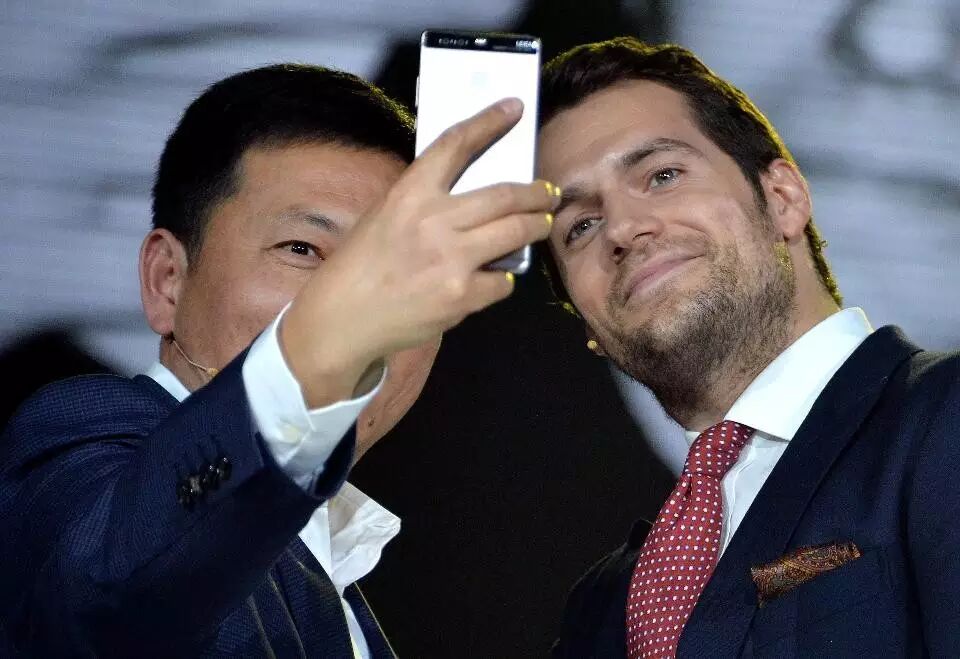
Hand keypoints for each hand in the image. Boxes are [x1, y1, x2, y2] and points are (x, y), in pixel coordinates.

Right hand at [281, 98, 559, 406]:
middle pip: (505, 195)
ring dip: (536, 227)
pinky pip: (502, 281)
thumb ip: (426, 200)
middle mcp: (433, 221)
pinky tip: (496, 277)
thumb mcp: (385, 215)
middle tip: (548, 193)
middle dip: (536, 193)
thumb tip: (475, 194)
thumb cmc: (363, 264)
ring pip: (516, 233)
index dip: (489, 122)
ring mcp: (450, 260)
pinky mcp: (461, 296)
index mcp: (409, 193)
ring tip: (540, 225)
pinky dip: (503, 278)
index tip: (514, 108)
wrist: (344, 317)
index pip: (456, 144)